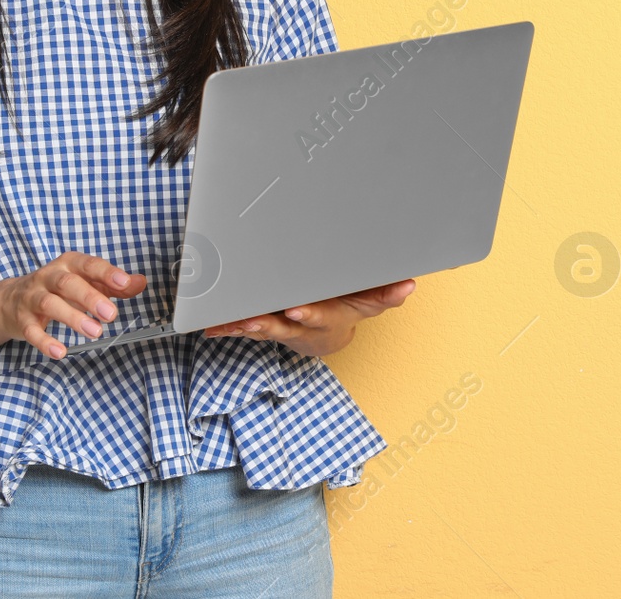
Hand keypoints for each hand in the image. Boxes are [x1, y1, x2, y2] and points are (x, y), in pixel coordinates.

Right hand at [0, 251, 147, 359]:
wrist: (11, 300)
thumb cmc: (57, 289)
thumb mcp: (86, 282)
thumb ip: (113, 284)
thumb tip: (140, 282)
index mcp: (68, 265)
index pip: (88, 264)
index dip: (106, 272)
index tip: (124, 282)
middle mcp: (48, 277)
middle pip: (68, 283)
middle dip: (90, 297)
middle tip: (111, 315)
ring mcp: (32, 297)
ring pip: (50, 304)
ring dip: (73, 318)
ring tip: (94, 332)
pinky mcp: (22, 319)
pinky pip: (32, 330)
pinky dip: (45, 341)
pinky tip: (60, 351)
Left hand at [201, 279, 415, 356]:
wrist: (328, 334)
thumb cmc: (348, 308)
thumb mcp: (371, 303)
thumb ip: (387, 294)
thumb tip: (409, 285)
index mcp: (328, 318)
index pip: (319, 316)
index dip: (308, 314)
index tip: (296, 309)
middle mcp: (302, 326)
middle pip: (282, 327)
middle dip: (265, 323)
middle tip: (250, 319)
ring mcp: (281, 328)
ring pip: (260, 329)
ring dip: (242, 326)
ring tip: (225, 322)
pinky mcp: (264, 326)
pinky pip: (243, 328)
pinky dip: (227, 326)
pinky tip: (211, 324)